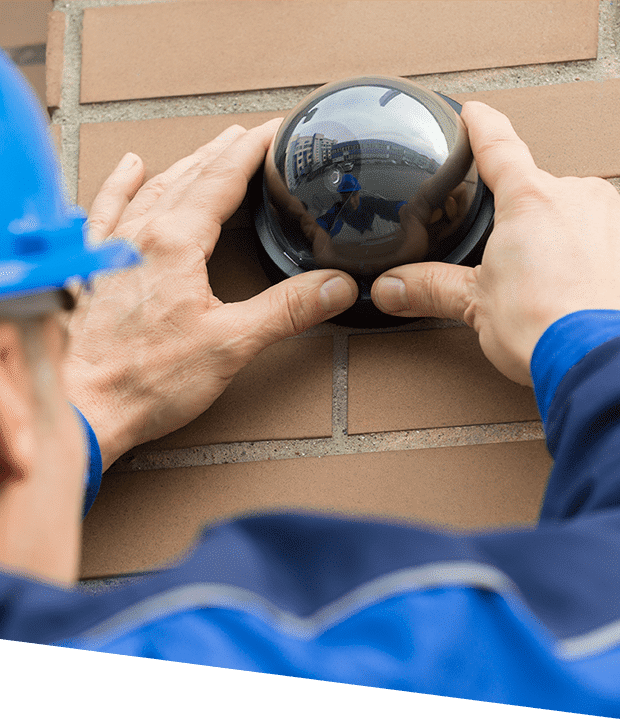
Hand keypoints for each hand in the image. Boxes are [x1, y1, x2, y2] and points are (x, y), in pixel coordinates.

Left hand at [63, 121, 357, 470]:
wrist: (81, 407)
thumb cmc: (144, 380)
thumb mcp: (231, 344)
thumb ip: (286, 310)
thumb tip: (335, 287)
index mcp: (176, 242)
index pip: (224, 179)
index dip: (254, 150)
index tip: (275, 131)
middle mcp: (141, 234)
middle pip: (190, 176)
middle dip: (225, 152)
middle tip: (251, 136)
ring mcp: (112, 248)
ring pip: (154, 188)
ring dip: (185, 164)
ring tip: (209, 148)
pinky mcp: (93, 269)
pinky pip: (106, 210)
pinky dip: (120, 185)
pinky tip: (130, 169)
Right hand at [371, 101, 619, 384]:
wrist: (597, 359)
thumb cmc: (545, 325)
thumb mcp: (473, 303)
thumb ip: (428, 288)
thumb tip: (389, 288)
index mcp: (529, 199)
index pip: (498, 145)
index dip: (480, 125)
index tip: (472, 112)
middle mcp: (575, 196)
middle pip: (536, 188)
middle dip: (519, 216)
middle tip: (505, 257)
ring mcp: (609, 219)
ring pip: (570, 213)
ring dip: (554, 237)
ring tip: (542, 283)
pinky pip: (599, 237)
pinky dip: (584, 255)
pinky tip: (573, 288)